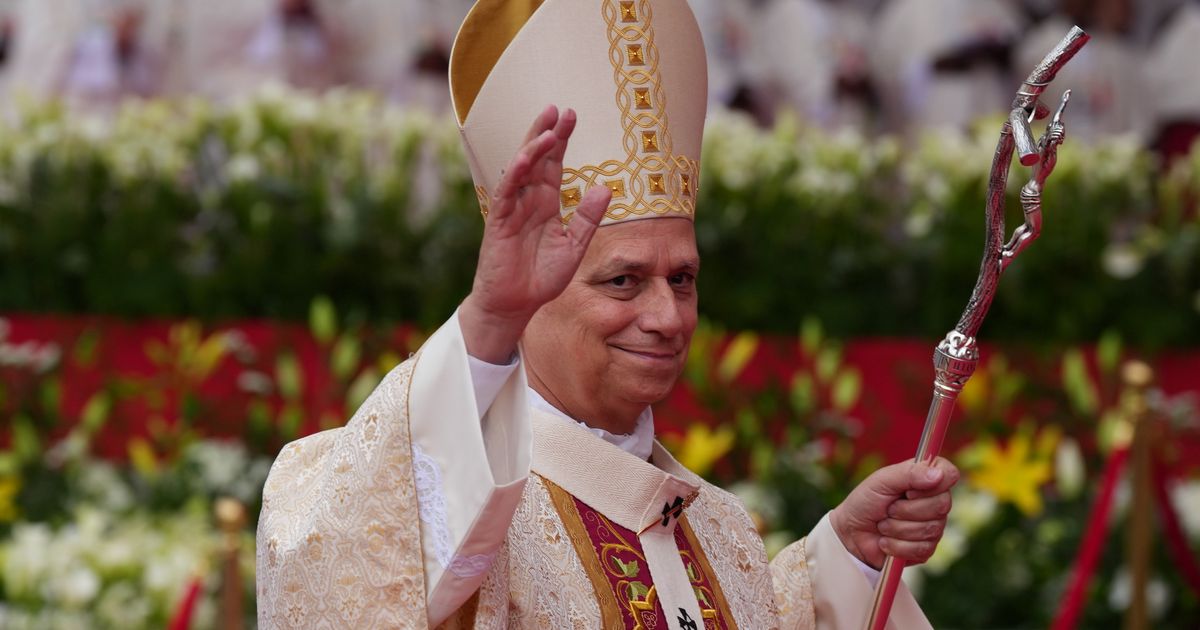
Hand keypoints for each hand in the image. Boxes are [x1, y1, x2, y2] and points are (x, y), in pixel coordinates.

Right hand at [459, 105, 611, 362]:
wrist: (516, 304)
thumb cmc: (541, 277)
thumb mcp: (574, 246)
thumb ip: (588, 219)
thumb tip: (606, 187)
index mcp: (546, 204)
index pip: (553, 165)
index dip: (561, 140)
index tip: (571, 115)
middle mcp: (528, 201)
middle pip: (537, 159)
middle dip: (547, 133)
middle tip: (559, 108)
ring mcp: (512, 209)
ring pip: (522, 170)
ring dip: (533, 147)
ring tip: (548, 126)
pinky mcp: (499, 222)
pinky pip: (507, 192)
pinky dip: (515, 173)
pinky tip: (526, 156)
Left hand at [829, 458, 959, 569]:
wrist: (851, 533)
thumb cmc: (865, 501)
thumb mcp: (881, 481)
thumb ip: (908, 473)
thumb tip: (938, 474)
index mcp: (926, 478)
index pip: (949, 474)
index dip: (931, 484)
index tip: (908, 490)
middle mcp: (934, 501)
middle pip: (942, 505)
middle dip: (906, 509)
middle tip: (888, 508)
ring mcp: (934, 526)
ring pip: (930, 529)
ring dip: (898, 528)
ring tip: (883, 525)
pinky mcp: (926, 549)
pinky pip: (922, 549)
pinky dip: (897, 545)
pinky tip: (886, 541)